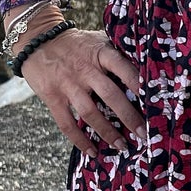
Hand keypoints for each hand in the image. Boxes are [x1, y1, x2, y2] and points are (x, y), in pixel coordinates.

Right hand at [19, 25, 145, 158]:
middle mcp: (85, 69)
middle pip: (110, 95)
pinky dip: (80, 140)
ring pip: (90, 113)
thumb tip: (145, 70)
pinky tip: (92, 152)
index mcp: (100, 53)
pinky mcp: (52, 97)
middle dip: (129, 117)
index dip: (138, 85)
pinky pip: (66, 123)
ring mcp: (67, 84)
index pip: (123, 68)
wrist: (37, 38)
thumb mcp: (97, 40)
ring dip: (107, 132)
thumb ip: (116, 54)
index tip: (153, 102)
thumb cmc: (76, 43)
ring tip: (122, 146)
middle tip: (144, 134)